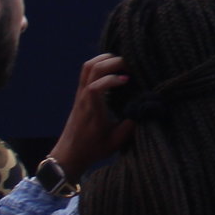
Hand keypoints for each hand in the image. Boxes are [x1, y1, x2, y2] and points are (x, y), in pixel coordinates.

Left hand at [48, 55, 133, 185]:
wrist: (69, 154)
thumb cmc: (93, 149)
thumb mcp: (116, 141)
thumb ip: (131, 125)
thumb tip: (145, 109)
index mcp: (92, 109)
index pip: (95, 86)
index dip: (112, 79)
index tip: (127, 80)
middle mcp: (84, 98)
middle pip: (92, 68)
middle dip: (113, 62)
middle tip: (130, 67)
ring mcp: (80, 94)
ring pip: (87, 66)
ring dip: (105, 60)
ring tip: (122, 64)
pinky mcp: (79, 94)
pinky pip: (86, 71)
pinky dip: (100, 64)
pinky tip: (113, 70)